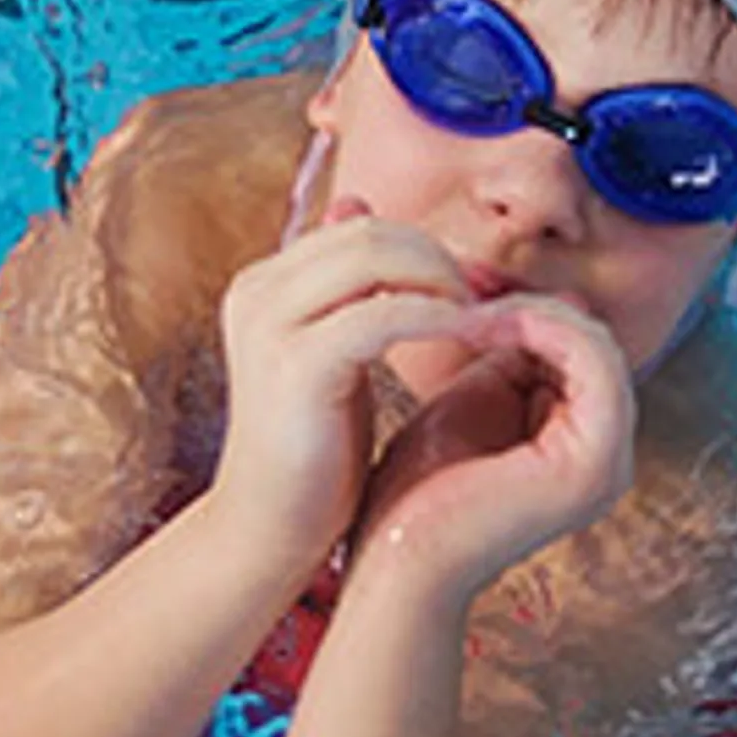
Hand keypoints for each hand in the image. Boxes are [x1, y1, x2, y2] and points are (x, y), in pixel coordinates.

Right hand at [211, 204, 476, 597]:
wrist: (270, 531)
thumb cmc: (314, 452)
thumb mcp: (330, 352)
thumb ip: (343, 288)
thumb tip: (357, 205)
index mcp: (262, 285)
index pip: (355, 228)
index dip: (418, 247)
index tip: (463, 284)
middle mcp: (256, 292)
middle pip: (367, 234)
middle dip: (434, 258)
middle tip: (480, 296)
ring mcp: (270, 325)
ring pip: (374, 257)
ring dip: (440, 279)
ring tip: (478, 314)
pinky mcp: (298, 365)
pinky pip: (382, 315)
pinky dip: (435, 317)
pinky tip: (466, 336)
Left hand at [348, 286, 635, 605]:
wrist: (398, 560)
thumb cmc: (418, 493)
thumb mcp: (470, 404)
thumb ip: (506, 360)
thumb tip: (524, 302)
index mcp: (580, 445)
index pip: (579, 347)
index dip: (527, 307)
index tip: (465, 290)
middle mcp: (607, 457)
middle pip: (593, 341)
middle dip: (532, 303)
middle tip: (468, 290)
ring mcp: (608, 463)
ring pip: (597, 343)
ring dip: (533, 311)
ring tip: (473, 311)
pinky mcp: (595, 461)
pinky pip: (593, 361)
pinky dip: (542, 326)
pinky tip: (486, 325)